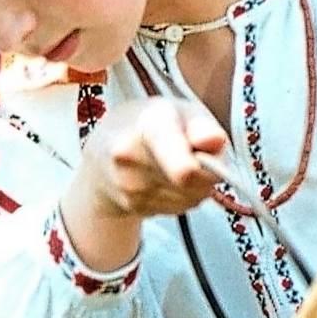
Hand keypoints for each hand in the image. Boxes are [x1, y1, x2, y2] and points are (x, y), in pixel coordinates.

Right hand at [60, 98, 228, 269]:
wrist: (102, 151)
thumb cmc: (149, 123)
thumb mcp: (181, 109)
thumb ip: (203, 125)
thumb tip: (214, 142)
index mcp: (150, 125)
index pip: (180, 164)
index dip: (199, 170)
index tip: (202, 161)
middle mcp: (132, 156)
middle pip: (196, 182)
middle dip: (206, 171)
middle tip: (191, 151)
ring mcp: (129, 186)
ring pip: (192, 198)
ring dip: (194, 186)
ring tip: (173, 162)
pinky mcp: (132, 207)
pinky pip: (179, 208)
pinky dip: (181, 196)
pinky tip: (163, 178)